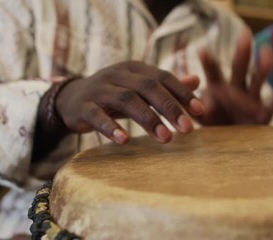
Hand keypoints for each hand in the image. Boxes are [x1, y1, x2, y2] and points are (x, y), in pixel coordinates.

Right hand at [55, 61, 204, 143]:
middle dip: (170, 108)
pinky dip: (111, 128)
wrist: (71, 98)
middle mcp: (118, 74)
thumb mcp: (140, 87)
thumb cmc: (114, 94)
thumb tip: (197, 80)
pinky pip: (98, 116)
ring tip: (167, 139)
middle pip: (148, 87)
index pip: (163, 77)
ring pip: (127, 100)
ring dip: (149, 119)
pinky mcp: (84, 106)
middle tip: (188, 129)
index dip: (183, 93)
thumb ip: (166, 85)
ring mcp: (99, 89)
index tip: (201, 112)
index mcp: (135, 68)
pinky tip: (125, 141)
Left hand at [197, 27, 272, 124]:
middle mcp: (236, 90)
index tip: (203, 50)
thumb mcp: (205, 120)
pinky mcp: (264, 115)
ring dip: (262, 67)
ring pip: (258, 81)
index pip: (214, 74)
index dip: (209, 63)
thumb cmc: (215, 128)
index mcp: (218, 89)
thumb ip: (203, 112)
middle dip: (242, 53)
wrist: (230, 145)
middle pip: (239, 69)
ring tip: (266, 53)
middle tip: (244, 34)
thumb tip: (207, 107)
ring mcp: (252, 101)